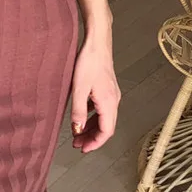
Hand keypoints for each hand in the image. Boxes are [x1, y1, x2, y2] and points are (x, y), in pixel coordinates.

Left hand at [69, 29, 119, 152]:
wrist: (97, 42)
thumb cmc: (88, 62)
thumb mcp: (79, 89)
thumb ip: (78, 111)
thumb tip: (77, 130)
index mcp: (109, 103)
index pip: (106, 132)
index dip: (95, 143)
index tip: (83, 150)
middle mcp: (114, 100)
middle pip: (105, 127)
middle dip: (91, 138)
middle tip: (77, 144)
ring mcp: (111, 94)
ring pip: (103, 118)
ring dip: (91, 127)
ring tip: (77, 133)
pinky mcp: (107, 88)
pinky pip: (101, 108)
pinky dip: (92, 116)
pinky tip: (82, 115)